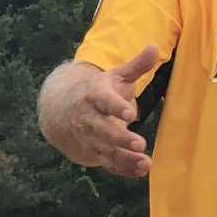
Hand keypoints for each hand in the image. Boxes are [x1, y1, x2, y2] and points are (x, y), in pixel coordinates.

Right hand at [45, 47, 160, 177]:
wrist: (62, 112)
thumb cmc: (97, 92)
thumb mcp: (113, 77)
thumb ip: (135, 66)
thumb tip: (155, 47)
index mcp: (94, 95)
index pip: (104, 101)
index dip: (116, 107)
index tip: (131, 114)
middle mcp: (89, 118)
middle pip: (104, 130)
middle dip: (121, 137)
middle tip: (139, 143)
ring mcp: (90, 138)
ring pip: (107, 150)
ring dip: (125, 157)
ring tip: (144, 160)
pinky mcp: (94, 154)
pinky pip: (109, 164)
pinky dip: (124, 169)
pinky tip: (141, 169)